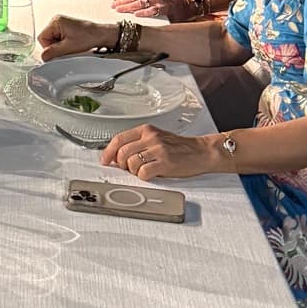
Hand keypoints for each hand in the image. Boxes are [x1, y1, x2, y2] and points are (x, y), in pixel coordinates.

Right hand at [37, 15, 110, 59]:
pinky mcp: (66, 28)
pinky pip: (59, 39)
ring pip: (53, 40)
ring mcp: (62, 24)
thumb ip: (53, 52)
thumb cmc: (89, 36)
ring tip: (71, 47)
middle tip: (66, 50)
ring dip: (60, 46)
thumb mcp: (68, 47)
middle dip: (55, 47)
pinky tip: (72, 45)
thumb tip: (43, 56)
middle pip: (47, 39)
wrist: (101, 35)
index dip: (49, 48)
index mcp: (55, 21)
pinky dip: (64, 44)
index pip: (42, 38)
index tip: (58, 52)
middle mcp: (57, 20)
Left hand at [101, 124, 217, 180]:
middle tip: (128, 168)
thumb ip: (138, 143)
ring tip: (144, 170)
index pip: (119, 139)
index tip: (105, 160)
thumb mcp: (157, 138)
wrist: (202, 151)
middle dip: (121, 164)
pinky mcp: (165, 163)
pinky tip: (151, 174)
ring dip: (134, 171)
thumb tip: (117, 155)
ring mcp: (158, 150)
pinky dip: (144, 177)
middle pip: (122, 152)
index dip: (108, 151)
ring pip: (131, 163)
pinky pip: (143, 173)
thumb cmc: (180, 147)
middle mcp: (151, 138)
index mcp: (146, 130)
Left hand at [111, 0, 200, 19]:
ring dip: (128, 7)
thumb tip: (124, 0)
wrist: (182, 3)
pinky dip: (142, 13)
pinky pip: (150, 10)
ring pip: (139, 3)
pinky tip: (136, 15)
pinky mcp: (163, 8)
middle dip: (122, 2)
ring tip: (120, 10)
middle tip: (114, 6)